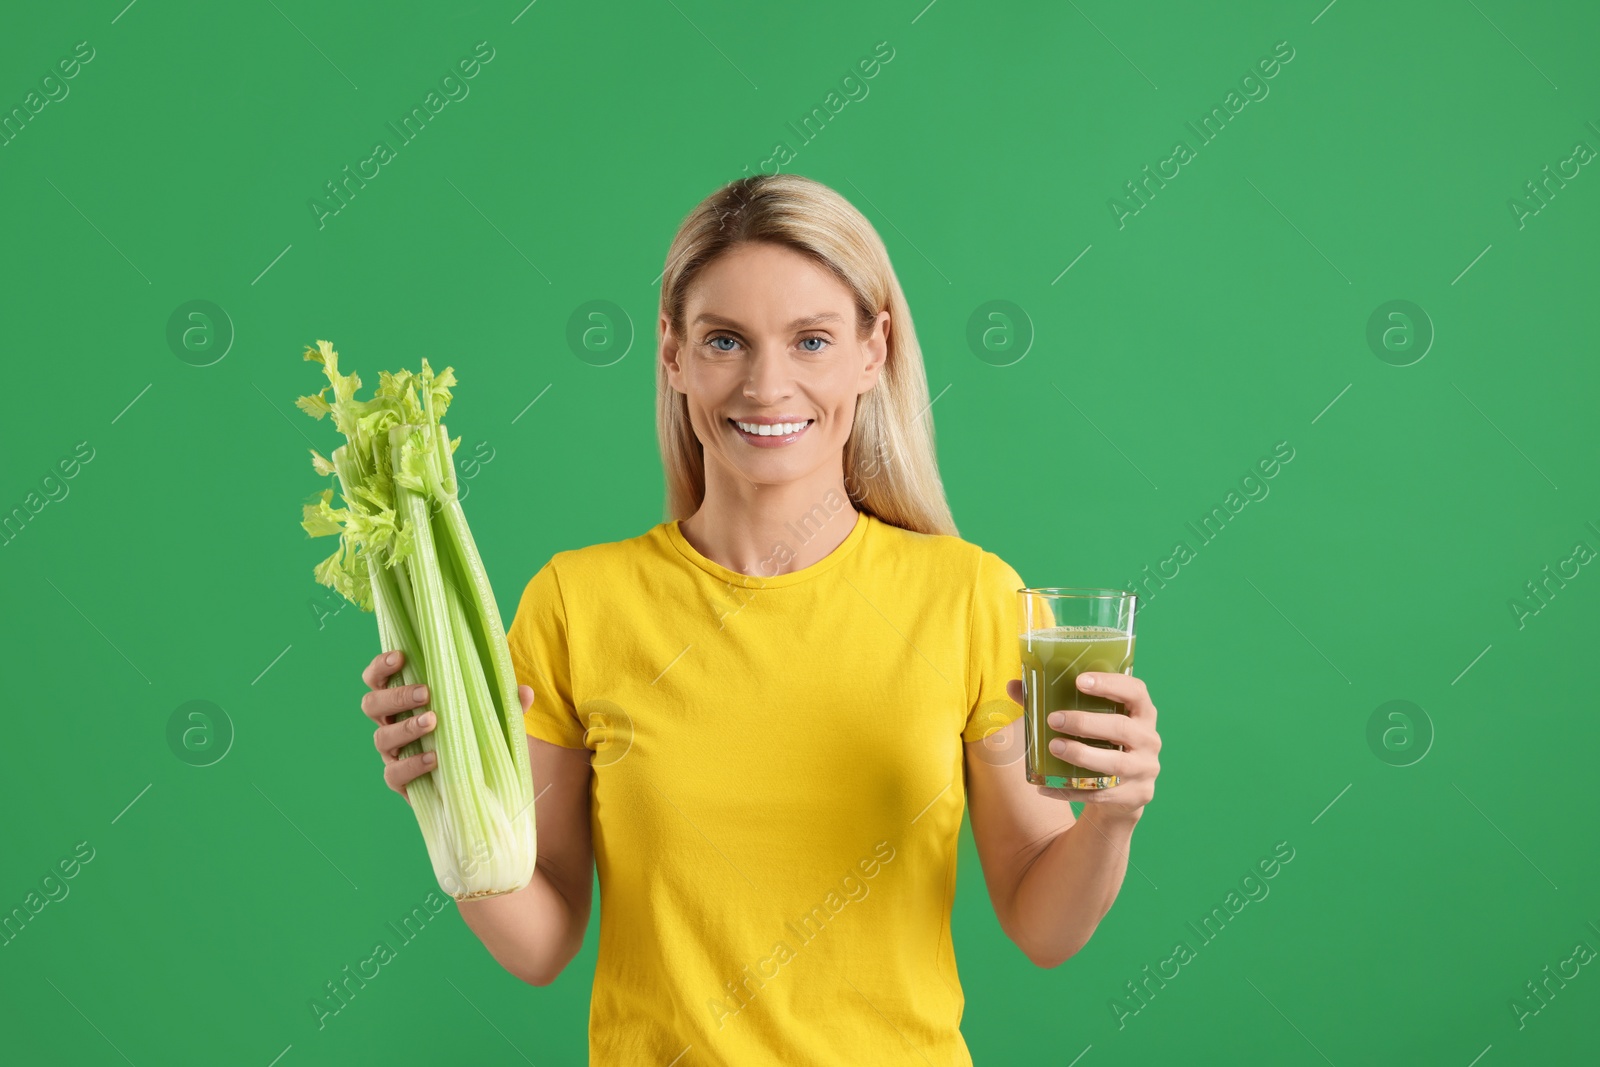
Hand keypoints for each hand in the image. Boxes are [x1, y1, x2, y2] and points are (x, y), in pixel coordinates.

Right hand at [359, 649, 535, 801]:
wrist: (477, 783)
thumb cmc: (476, 734)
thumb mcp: (492, 714)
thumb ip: (505, 702)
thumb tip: (524, 692)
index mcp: (405, 699)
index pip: (377, 678)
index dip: (381, 666)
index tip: (400, 656)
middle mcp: (391, 723)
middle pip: (371, 704)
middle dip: (396, 695)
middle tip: (426, 693)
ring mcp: (393, 753)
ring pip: (381, 737)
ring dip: (405, 727)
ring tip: (433, 722)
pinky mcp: (401, 781)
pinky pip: (394, 774)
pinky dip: (412, 765)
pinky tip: (434, 759)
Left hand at [1005, 671, 1161, 819]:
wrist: (1122, 794)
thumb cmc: (1101, 744)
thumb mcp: (1088, 721)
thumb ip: (1052, 701)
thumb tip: (1013, 685)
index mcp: (1142, 713)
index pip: (1136, 691)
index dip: (1110, 683)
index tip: (1080, 681)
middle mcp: (1149, 740)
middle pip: (1122, 728)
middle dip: (1086, 723)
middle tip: (1054, 719)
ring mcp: (1145, 770)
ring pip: (1115, 764)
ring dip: (1082, 755)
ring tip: (1053, 747)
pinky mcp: (1135, 796)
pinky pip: (1101, 794)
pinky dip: (1071, 790)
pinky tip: (1046, 786)